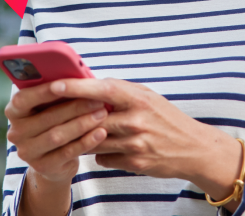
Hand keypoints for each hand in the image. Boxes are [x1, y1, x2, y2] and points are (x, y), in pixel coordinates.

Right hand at [4, 81, 108, 184]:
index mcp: (14, 111)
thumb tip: (77, 75)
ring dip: (83, 123)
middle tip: (98, 100)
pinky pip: (67, 152)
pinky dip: (86, 141)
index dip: (43, 91)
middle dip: (75, 107)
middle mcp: (16, 132)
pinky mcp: (43, 167)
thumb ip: (57, 92)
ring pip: (58, 136)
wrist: (54, 160)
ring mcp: (27, 152)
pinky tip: (101, 132)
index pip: (23, 99)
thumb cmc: (55, 120)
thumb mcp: (51, 106)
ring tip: (102, 113)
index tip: (65, 83)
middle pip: (47, 118)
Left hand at [48, 78, 242, 200]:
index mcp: (138, 98)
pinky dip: (98, 152)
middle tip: (51, 112)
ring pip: (93, 140)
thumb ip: (120, 90)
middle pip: (92, 118)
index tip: (55, 84)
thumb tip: (90, 82)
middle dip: (71, 116)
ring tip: (75, 130)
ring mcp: (134, 143)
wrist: (193, 148)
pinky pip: (102, 158)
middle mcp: (136, 120)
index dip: (76, 87)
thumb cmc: (167, 117)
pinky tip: (104, 146)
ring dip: (82, 136)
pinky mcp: (134, 162)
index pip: (102, 89)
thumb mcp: (148, 96)